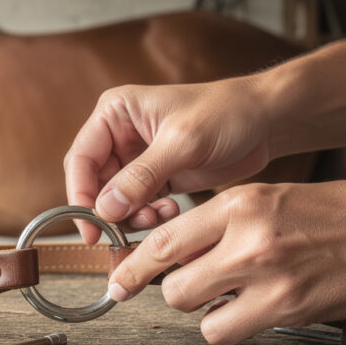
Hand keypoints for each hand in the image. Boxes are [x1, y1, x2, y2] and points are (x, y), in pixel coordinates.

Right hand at [64, 79, 273, 242]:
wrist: (265, 121)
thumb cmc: (226, 113)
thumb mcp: (183, 142)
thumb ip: (142, 176)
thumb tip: (106, 208)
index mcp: (116, 113)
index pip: (81, 158)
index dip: (80, 194)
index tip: (90, 225)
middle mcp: (120, 135)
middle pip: (94, 183)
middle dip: (109, 209)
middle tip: (122, 231)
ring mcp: (137, 158)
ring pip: (115, 199)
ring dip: (131, 215)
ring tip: (158, 216)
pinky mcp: (157, 177)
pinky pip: (138, 205)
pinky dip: (149, 215)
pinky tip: (170, 211)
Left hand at [108, 180, 345, 344]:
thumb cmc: (333, 212)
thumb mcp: (268, 196)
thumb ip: (219, 223)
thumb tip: (172, 254)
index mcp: (240, 202)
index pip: (164, 240)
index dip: (134, 266)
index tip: (119, 281)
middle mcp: (248, 238)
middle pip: (170, 281)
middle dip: (170, 288)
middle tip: (187, 285)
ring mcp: (267, 277)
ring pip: (192, 308)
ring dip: (201, 307)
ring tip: (227, 294)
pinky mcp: (286, 309)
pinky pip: (224, 330)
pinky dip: (227, 326)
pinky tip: (247, 310)